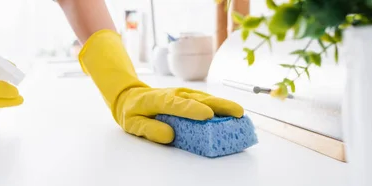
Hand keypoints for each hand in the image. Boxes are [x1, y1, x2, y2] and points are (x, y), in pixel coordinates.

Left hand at [78, 29, 242, 143]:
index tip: (208, 115)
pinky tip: (231, 112)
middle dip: (220, 105)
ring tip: (240, 113)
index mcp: (160, 100)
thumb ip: (150, 129)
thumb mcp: (133, 124)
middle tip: (237, 112)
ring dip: (224, 105)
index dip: (194, 110)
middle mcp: (175, 94)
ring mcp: (184, 94)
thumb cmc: (133, 111)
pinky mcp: (190, 97)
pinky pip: (206, 100)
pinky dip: (219, 106)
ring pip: (206, 98)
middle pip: (200, 99)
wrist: (131, 95)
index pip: (178, 104)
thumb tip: (170, 135)